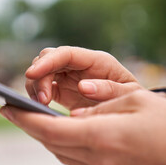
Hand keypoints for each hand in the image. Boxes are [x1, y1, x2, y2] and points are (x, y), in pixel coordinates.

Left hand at [0, 89, 165, 164]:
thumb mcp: (136, 101)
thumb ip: (100, 103)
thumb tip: (76, 107)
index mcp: (103, 137)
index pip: (51, 129)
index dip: (25, 119)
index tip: (7, 108)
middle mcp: (99, 159)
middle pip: (51, 143)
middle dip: (29, 127)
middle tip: (13, 110)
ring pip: (61, 153)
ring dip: (44, 136)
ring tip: (34, 120)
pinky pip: (75, 160)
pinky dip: (62, 145)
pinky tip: (63, 133)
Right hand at [25, 46, 139, 109]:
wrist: (131, 111)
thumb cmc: (133, 99)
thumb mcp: (130, 94)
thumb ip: (109, 89)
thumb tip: (83, 86)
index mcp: (97, 60)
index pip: (66, 53)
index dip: (47, 61)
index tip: (32, 73)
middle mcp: (79, 65)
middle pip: (48, 58)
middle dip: (39, 76)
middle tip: (42, 101)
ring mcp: (70, 76)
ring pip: (42, 72)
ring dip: (35, 86)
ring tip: (41, 106)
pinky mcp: (63, 89)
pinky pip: (43, 86)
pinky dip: (37, 95)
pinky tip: (40, 108)